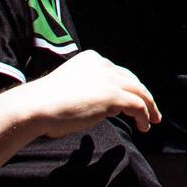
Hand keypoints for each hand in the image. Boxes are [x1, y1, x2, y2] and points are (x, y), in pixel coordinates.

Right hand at [17, 50, 161, 136]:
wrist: (34, 107)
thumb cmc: (44, 105)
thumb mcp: (70, 89)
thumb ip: (89, 92)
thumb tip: (106, 108)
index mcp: (91, 59)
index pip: (118, 73)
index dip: (129, 87)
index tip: (134, 100)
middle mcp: (103, 65)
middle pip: (132, 80)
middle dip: (143, 95)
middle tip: (151, 110)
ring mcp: (109, 79)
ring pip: (139, 92)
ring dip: (149, 107)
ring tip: (152, 121)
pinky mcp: (113, 95)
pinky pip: (138, 105)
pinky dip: (144, 116)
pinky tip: (143, 126)